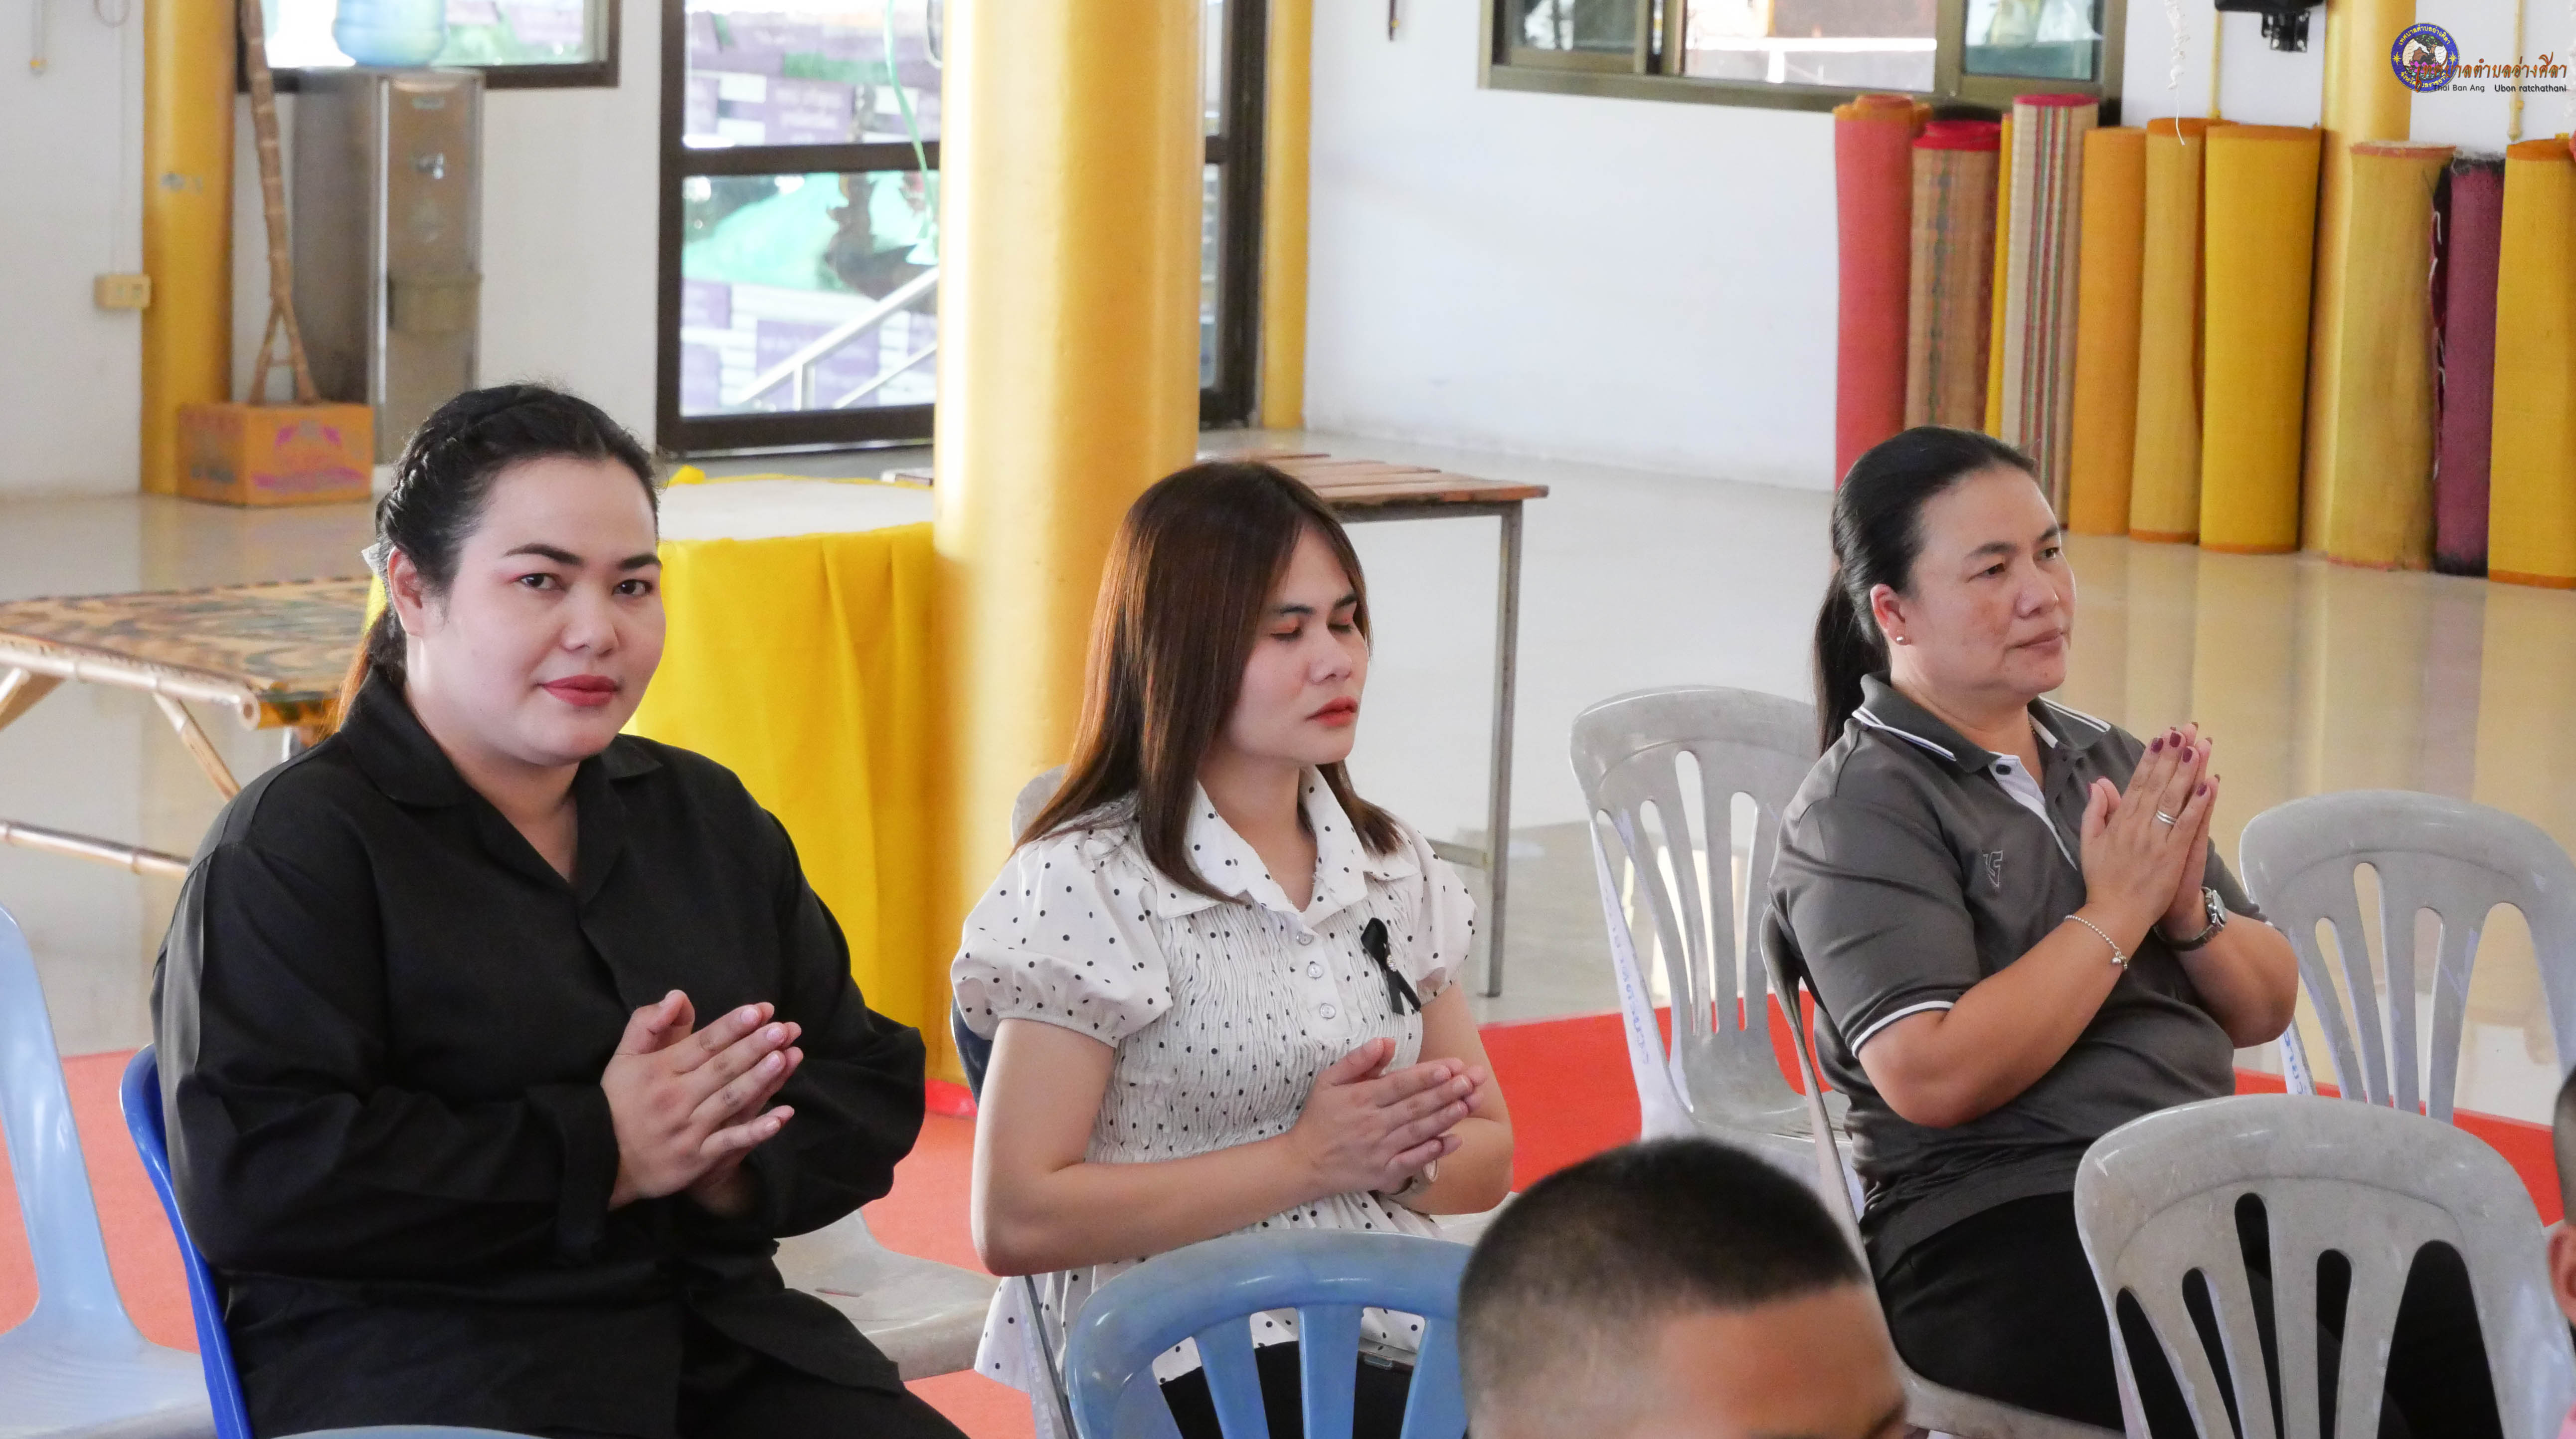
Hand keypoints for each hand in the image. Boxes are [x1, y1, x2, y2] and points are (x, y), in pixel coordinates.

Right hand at [602, 992, 802, 1208]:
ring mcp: (688, 1129)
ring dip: (759, 1079)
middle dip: (755, 1047)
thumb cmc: (617, 1102)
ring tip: (785, 1057)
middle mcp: (675, 1098)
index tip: (760, 1010)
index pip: (703, 1044)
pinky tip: (781, 1118)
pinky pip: (730, 1142)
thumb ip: (647, 1023)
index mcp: (660, 1070)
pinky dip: (756, 1131)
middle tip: (784, 1029)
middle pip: (722, 1068)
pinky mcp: (697, 1158)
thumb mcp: (623, 1058)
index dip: (732, 1026)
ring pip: (730, 1100)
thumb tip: (677, 995)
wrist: (600, 1160)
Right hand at [1286, 1037, 1483, 1198]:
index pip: (1400, 1084)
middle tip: (1473, 1079)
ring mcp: (1381, 1150)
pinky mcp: (1385, 1172)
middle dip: (1447, 1091)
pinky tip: (1455, 1140)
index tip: (1452, 1066)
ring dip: (1447, 1116)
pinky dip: (1434, 1152)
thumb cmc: (1320, 1117)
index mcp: (1361, 1099)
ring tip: (1470, 1102)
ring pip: (1419, 1131)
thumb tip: (1385, 1042)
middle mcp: (1374, 1124)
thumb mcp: (1328, 1081)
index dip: (1427, 1075)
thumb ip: (1357, 1061)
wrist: (1304, 1162)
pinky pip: (1413, 1161)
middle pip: (1416, 1106)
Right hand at [2077, 725, 2214, 945]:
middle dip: (2173, 754)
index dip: (2151, 757)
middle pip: (2159, 782)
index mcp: (2120, 820)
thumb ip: (2095, 812)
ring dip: (2188, 771)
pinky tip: (2208, 786)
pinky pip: (2187, 825)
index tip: (2162, 736)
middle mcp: (2138, 824)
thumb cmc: (2103, 879)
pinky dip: (2198, 805)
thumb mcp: (2090, 842)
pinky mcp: (2172, 854)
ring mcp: (2156, 838)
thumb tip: (2099, 783)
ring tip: (2199, 747)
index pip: (2138, 781)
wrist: (2115, 913)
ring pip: (2174, 798)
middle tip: (2186, 730)